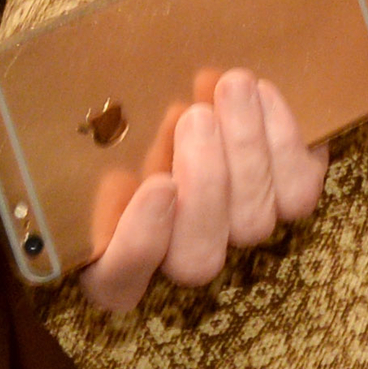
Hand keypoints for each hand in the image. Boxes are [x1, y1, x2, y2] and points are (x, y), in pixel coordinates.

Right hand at [76, 66, 331, 311]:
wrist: (210, 84)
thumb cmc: (137, 102)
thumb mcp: (107, 117)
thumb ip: (98, 132)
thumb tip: (70, 110)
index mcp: (113, 247)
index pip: (118, 284)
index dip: (138, 247)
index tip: (156, 186)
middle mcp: (179, 253)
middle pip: (196, 259)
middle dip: (204, 186)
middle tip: (195, 118)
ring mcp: (237, 233)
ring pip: (252, 223)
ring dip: (245, 150)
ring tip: (232, 87)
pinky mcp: (287, 201)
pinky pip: (297, 191)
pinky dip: (283, 139)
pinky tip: (263, 93)